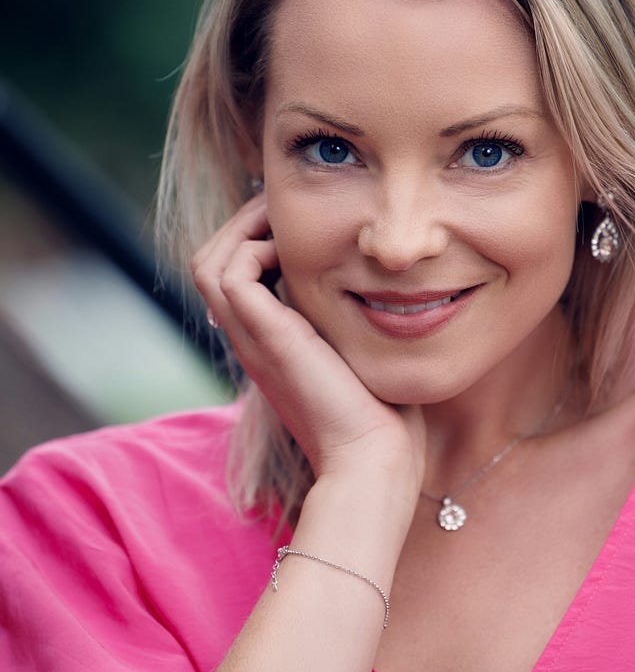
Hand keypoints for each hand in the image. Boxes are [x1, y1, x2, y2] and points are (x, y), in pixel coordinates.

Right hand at [191, 194, 424, 500]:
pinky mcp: (268, 338)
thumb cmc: (384, 418)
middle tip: (289, 211)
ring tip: (290, 222)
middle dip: (246, 224)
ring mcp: (254, 340)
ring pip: (209, 262)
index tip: (301, 224)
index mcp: (271, 344)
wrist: (374, 460)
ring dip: (245, 228)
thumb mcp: (365, 356)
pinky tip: (300, 253)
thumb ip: (357, 323)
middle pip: (211, 263)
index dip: (258, 240)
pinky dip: (255, 247)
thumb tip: (388, 288)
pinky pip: (229, 273)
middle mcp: (253, 340)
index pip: (235, 277)